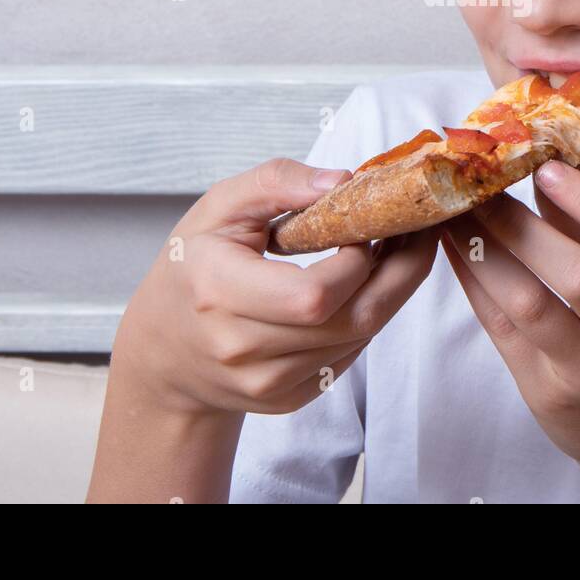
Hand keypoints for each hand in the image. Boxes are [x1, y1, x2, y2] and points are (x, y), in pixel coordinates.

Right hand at [114, 157, 439, 418]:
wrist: (164, 350)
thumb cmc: (193, 267)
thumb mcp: (218, 207)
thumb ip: (277, 182)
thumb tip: (343, 180)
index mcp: (219, 292)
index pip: (313, 295)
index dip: (356, 260)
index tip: (364, 224)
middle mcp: (241, 349)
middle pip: (353, 319)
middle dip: (399, 272)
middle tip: (415, 232)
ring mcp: (266, 382)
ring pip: (360, 338)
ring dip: (390, 292)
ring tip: (395, 251)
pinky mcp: (287, 399)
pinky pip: (350, 356)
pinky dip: (367, 318)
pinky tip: (365, 286)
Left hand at [440, 160, 579, 501]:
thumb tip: (546, 178)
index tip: (548, 168)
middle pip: (579, 276)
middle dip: (523, 225)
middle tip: (484, 187)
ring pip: (531, 304)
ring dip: (487, 252)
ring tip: (459, 214)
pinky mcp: (545, 391)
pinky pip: (502, 330)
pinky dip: (476, 285)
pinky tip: (456, 252)